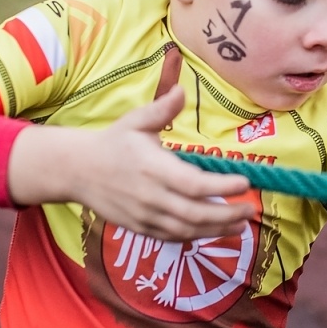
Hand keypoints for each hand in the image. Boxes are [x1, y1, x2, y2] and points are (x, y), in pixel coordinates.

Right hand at [7, 86, 252, 241]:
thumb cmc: (111, 143)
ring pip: (187, 230)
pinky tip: (213, 231)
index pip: (194, 184)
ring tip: (240, 225)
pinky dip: (195, 237)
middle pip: (196, 213)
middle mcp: (150, 196)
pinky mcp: (140, 228)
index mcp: (153, 168)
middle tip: (249, 210)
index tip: (244, 182)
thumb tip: (182, 90)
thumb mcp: (135, 121)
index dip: (222, 187)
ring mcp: (145, 215)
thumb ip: (162, 109)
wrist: (76, 170)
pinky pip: (172, 237)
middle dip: (227, 214)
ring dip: (216, 230)